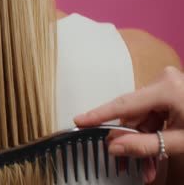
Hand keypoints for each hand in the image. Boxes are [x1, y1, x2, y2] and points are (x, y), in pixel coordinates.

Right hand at [74, 66, 183, 181]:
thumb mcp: (180, 141)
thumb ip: (144, 145)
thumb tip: (113, 146)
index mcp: (167, 87)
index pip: (124, 103)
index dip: (99, 114)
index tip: (78, 121)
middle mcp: (166, 81)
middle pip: (135, 113)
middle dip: (131, 141)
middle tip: (123, 163)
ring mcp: (171, 86)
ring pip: (145, 118)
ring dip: (144, 143)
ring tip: (149, 170)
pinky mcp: (176, 94)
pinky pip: (157, 116)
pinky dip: (155, 136)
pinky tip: (157, 156)